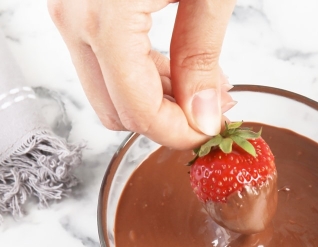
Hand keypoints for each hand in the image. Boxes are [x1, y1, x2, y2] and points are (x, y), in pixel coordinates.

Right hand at [48, 0, 235, 149]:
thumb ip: (201, 56)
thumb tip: (202, 116)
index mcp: (105, 18)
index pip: (138, 111)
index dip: (180, 134)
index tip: (213, 131)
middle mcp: (74, 20)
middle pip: (117, 112)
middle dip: (170, 122)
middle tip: (215, 111)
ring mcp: (71, 15)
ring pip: (108, 93)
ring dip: (158, 102)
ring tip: (207, 88)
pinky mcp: (80, 11)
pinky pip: (105, 65)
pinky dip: (141, 77)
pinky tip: (180, 69)